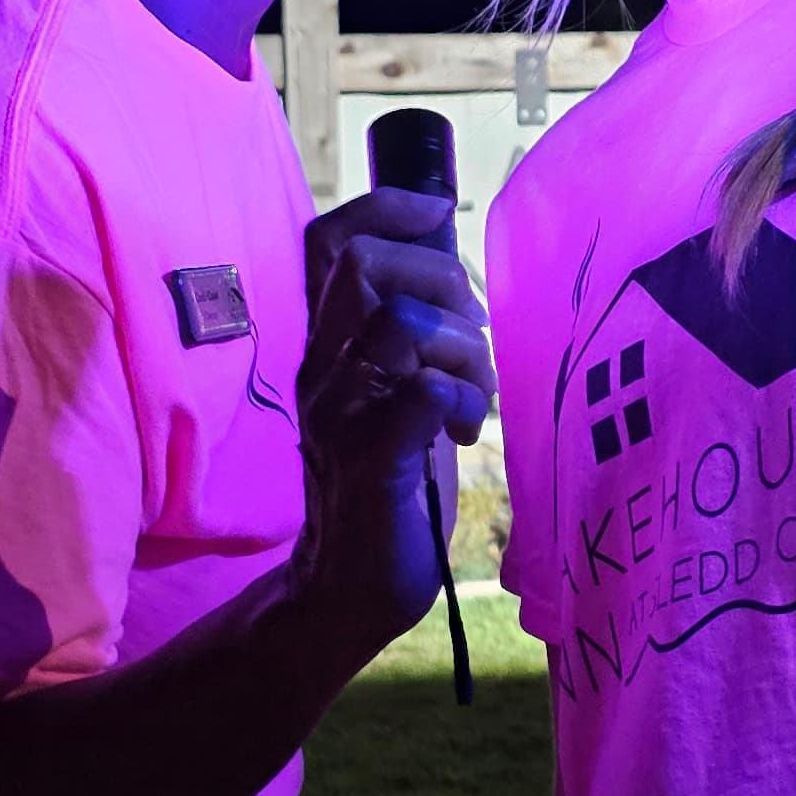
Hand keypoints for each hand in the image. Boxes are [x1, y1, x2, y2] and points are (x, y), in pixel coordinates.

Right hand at [293, 183, 495, 655]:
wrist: (348, 587)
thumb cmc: (389, 483)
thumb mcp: (393, 390)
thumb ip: (408, 335)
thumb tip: (458, 274)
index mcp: (328, 346)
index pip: (330, 242)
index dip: (385, 208)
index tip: (438, 215)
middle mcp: (322, 369)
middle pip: (367, 266)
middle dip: (443, 279)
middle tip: (472, 335)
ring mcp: (339, 415)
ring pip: (400, 323)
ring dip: (461, 347)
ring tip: (473, 393)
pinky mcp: (369, 461)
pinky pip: (420, 392)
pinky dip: (459, 400)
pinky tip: (463, 433)